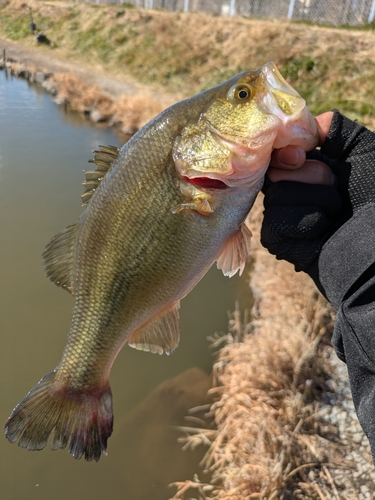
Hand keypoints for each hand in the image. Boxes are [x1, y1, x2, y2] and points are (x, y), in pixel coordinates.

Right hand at [261, 111, 343, 271]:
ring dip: (316, 200)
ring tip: (337, 215)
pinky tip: (325, 232)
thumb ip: (337, 130)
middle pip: (274, 170)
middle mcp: (297, 192)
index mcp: (313, 171)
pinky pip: (277, 220)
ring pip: (276, 195)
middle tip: (335, 185)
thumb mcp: (366, 153)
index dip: (285, 148)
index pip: (280, 152)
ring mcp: (287, 218)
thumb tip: (308, 124)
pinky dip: (307, 222)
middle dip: (309, 174)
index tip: (302, 152)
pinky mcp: (281, 242)